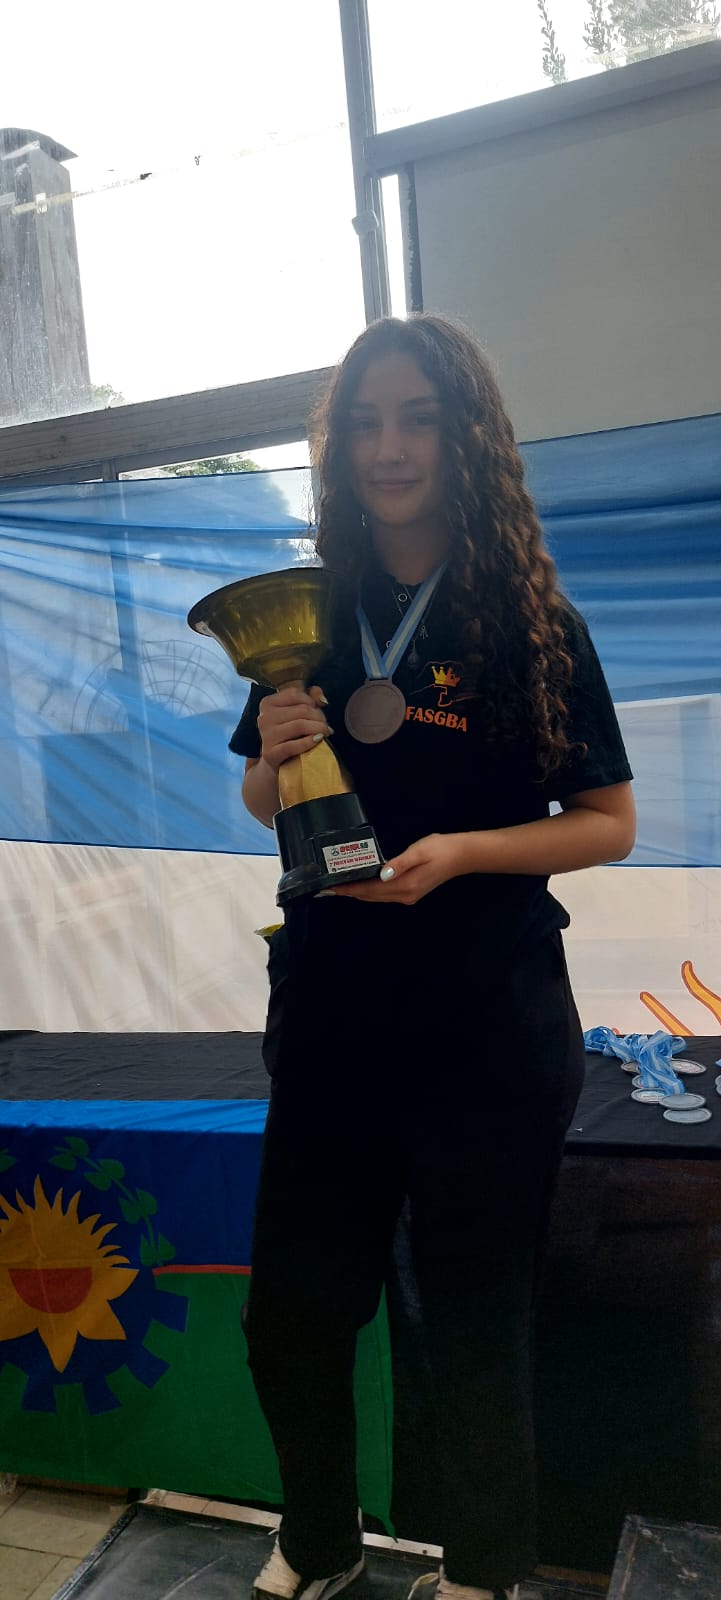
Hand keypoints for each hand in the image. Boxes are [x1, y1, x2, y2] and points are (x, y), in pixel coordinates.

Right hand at [257, 685, 331, 772]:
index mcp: (267, 703)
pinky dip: (309, 742)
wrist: (277, 764)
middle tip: (326, 727)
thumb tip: (323, 700)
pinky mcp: (270, 753)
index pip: (295, 694)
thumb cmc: (290, 735)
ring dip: (319, 729)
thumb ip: (311, 699)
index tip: (318, 712)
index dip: (312, 702)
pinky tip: (318, 740)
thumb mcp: (298, 713)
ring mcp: (266, 736)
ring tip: (325, 733)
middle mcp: (264, 717)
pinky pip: (294, 745)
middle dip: (319, 718)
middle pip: (301, 710)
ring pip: (300, 725)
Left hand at [331, 833, 467, 904]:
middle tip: (327, 888)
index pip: (370, 890)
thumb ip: (399, 863)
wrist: (462, 855)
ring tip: (339, 887)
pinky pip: (384, 894)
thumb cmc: (440, 848)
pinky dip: (370, 891)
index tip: (330, 888)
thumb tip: (382, 874)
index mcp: (405, 885)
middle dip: (349, 892)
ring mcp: (408, 896)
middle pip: (370, 896)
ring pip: (377, 897)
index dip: (349, 889)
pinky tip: (361, 884)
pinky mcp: (411, 893)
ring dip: (358, 893)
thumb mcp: (418, 851)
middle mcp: (404, 895)